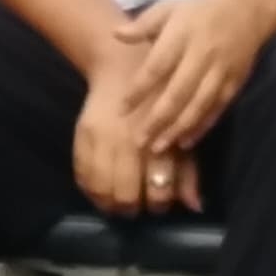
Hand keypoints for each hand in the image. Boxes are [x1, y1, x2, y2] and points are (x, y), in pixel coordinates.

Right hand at [71, 68, 198, 216]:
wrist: (123, 66)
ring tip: (117, 205)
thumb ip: (188, 171)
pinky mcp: (82, 134)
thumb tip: (194, 207)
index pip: (158, 190)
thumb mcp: (180, 132)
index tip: (159, 205)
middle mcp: (129, 142)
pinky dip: (89, 190)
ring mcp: (103, 139)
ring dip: (109, 204)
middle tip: (136, 208)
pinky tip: (99, 193)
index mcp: (158, 141)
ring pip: (101, 189)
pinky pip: (81, 174)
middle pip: (126, 195)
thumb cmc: (161, 101)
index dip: (159, 205)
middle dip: (133, 208)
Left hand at [119, 0, 275, 153]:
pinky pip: (217, 109)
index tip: (122, 108)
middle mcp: (201, 55)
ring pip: (198, 105)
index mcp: (181, 35)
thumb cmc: (200, 9)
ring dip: (178, 129)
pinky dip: (202, 126)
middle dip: (157, 119)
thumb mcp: (169, 8)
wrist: (249, 8)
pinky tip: (186, 141)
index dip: (139, 89)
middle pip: (177, 92)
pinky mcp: (235, 82)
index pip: (156, 67)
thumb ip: (143, 25)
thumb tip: (115, 35)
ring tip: (159, 147)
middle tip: (139, 141)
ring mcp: (220, 71)